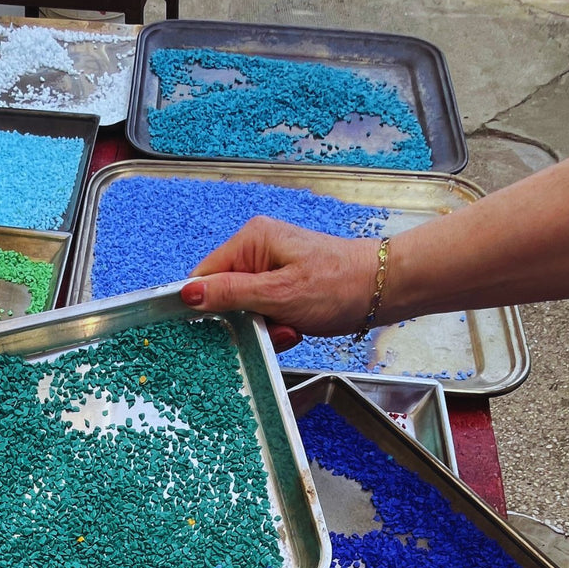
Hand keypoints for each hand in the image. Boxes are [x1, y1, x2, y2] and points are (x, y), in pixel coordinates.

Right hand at [179, 217, 379, 349]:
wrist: (382, 291)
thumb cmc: (338, 286)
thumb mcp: (278, 294)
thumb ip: (229, 293)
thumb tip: (186, 293)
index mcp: (251, 241)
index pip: (204, 276)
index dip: (206, 305)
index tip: (221, 326)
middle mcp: (257, 250)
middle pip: (223, 295)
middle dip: (244, 319)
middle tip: (272, 326)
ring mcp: (270, 268)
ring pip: (244, 309)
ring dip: (263, 326)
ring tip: (289, 327)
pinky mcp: (282, 285)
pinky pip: (263, 311)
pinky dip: (276, 325)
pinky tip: (295, 326)